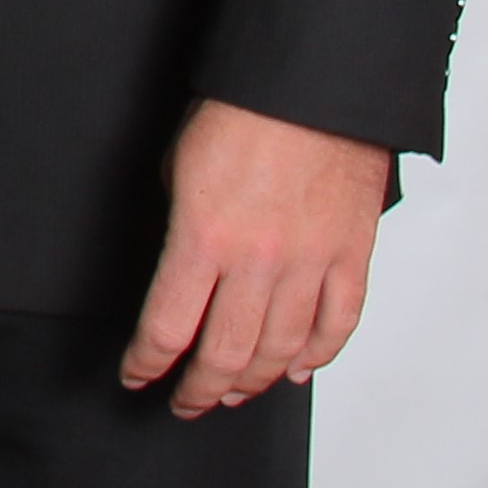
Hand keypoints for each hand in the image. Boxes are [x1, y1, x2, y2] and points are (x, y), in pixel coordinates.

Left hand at [119, 99, 390, 416]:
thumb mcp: (180, 165)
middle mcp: (257, 263)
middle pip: (224, 355)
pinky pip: (336, 325)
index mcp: (203, 238)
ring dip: (252, 382)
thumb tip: (183, 268)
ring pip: (279, 351)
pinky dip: (316, 356)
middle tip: (185, 402)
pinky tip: (296, 369)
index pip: (166, 326)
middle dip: (198, 389)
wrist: (315, 85)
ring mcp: (310, 265)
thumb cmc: (241, 110)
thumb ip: (183, 226)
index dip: (146, 361)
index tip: (136, 375)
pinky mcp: (351, 257)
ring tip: (233, 394)